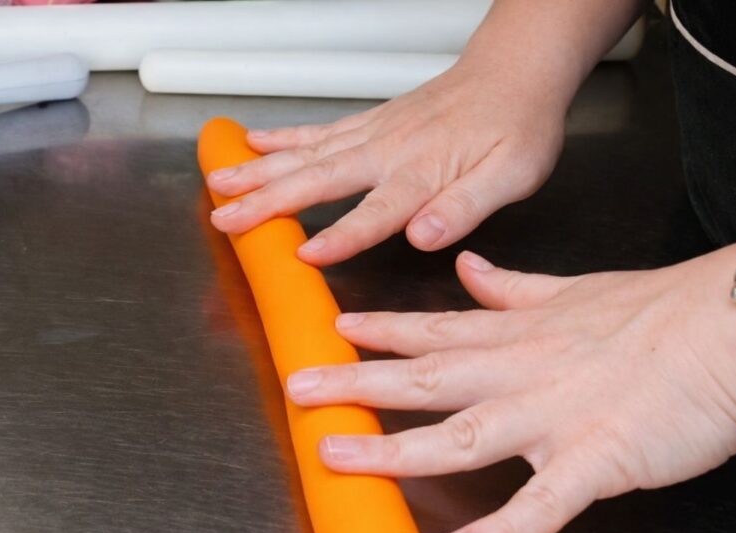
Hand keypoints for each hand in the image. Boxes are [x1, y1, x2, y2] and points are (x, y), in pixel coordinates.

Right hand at [206, 61, 566, 264]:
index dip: (340, 236)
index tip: (304, 255)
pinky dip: (280, 139)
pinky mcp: (369, 123)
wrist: (514, 73)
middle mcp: (388, 151)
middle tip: (226, 218)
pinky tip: (253, 144)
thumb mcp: (512, 175)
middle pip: (319, 179)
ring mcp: (373, 133)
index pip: (375, 212)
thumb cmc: (516, 127)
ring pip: (306, 154)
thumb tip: (423, 236)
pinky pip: (316, 132)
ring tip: (219, 182)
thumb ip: (464, 207)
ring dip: (259, 169)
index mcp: (422, 173)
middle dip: (268, 201)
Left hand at [284, 248, 735, 532]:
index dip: (378, 334)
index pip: (433, 331)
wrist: (729, 328)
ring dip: (393, 450)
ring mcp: (553, 417)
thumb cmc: (658, 314)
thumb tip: (468, 270)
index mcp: (516, 335)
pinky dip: (502, 530)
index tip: (333, 331)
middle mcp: (519, 373)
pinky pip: (542, 503)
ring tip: (335, 456)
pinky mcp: (596, 460)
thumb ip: (511, 288)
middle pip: (423, 380)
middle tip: (300, 387)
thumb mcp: (572, 290)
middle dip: (355, 385)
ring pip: (458, 436)